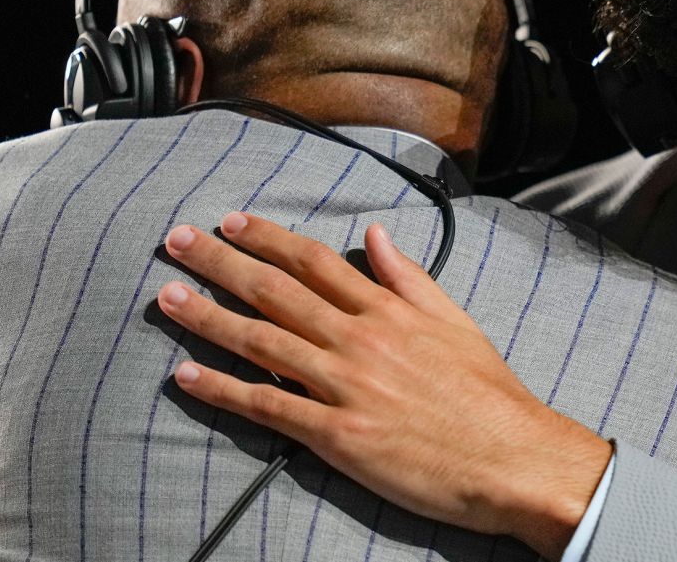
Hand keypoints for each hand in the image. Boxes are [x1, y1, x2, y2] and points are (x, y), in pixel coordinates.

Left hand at [156, 212, 611, 559]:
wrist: (510, 456)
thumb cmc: (487, 394)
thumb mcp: (455, 321)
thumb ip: (410, 277)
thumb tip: (376, 235)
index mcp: (390, 310)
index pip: (316, 261)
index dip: (267, 238)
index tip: (230, 221)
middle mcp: (361, 339)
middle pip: (276, 291)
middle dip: (220, 262)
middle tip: (176, 241)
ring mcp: (346, 386)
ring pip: (262, 341)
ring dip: (208, 317)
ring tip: (166, 298)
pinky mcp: (337, 434)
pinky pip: (268, 405)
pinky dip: (224, 389)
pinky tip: (187, 376)